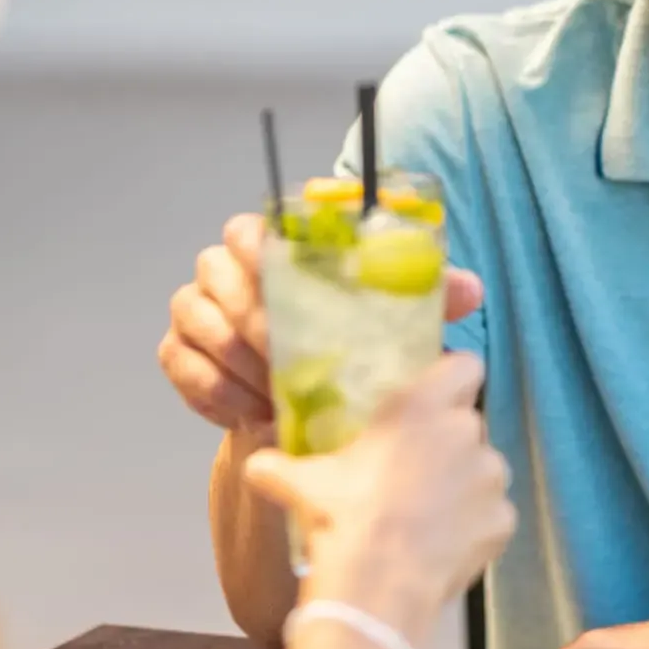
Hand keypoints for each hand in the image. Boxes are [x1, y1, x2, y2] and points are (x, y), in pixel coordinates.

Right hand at [159, 213, 484, 432]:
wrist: (296, 422)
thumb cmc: (344, 358)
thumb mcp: (390, 330)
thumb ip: (425, 303)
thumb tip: (470, 288)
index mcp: (277, 250)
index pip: (258, 225)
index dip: (265, 245)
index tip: (287, 276)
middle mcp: (229, 269)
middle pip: (220, 267)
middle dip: (255, 317)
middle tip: (287, 359)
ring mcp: (197, 308)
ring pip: (197, 314)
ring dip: (236, 360)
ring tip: (274, 398)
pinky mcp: (177, 352)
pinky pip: (180, 361)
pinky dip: (215, 391)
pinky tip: (249, 413)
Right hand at [240, 353, 514, 644]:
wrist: (378, 586)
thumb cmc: (341, 516)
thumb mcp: (301, 484)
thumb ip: (279, 466)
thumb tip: (253, 464)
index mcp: (422, 405)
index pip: (465, 364)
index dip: (452, 378)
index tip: (430, 399)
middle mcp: (465, 432)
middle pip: (467, 423)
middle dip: (447, 441)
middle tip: (414, 468)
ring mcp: (490, 478)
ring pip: (483, 469)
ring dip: (463, 484)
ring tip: (428, 513)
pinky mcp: (503, 522)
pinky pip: (492, 515)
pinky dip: (475, 526)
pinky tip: (443, 545)